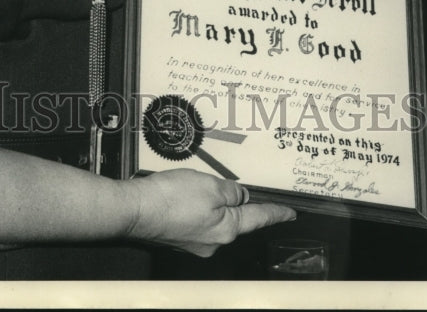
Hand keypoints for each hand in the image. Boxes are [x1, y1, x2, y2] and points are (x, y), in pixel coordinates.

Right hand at [126, 169, 294, 257]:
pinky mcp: (180, 237)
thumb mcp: (210, 185)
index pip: (259, 218)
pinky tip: (181, 196)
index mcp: (227, 228)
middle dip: (233, 202)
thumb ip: (231, 191)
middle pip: (235, 218)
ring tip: (192, 186)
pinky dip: (193, 207)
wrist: (135, 210)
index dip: (276, 213)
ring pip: (213, 218)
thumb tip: (241, 196)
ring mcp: (196, 242)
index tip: (290, 214)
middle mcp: (214, 241)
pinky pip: (196, 220)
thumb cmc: (170, 198)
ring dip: (209, 202)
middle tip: (222, 184)